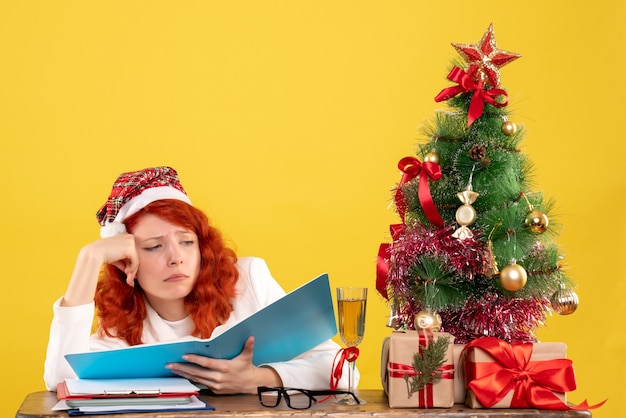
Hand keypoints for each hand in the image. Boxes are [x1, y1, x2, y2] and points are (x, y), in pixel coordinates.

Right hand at [62, 233, 138, 305]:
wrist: (92, 255)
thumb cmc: (101, 256)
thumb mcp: (115, 259)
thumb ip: (124, 263)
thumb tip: (131, 273)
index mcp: (125, 236)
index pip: (133, 252)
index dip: (131, 264)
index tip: (128, 274)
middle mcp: (129, 237)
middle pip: (136, 256)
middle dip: (133, 269)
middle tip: (130, 281)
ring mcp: (130, 241)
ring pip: (137, 259)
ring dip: (133, 272)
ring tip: (128, 281)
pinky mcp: (130, 248)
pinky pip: (136, 261)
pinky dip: (132, 269)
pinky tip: (126, 273)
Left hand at [166, 336, 281, 393]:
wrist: (250, 384)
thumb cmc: (246, 368)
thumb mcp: (247, 356)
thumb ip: (248, 346)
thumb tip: (250, 337)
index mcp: (225, 367)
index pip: (207, 363)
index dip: (195, 360)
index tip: (184, 356)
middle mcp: (219, 377)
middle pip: (197, 372)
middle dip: (182, 368)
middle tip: (170, 365)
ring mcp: (216, 385)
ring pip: (196, 379)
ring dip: (184, 374)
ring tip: (173, 369)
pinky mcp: (215, 390)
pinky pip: (201, 384)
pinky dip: (191, 379)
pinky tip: (184, 375)